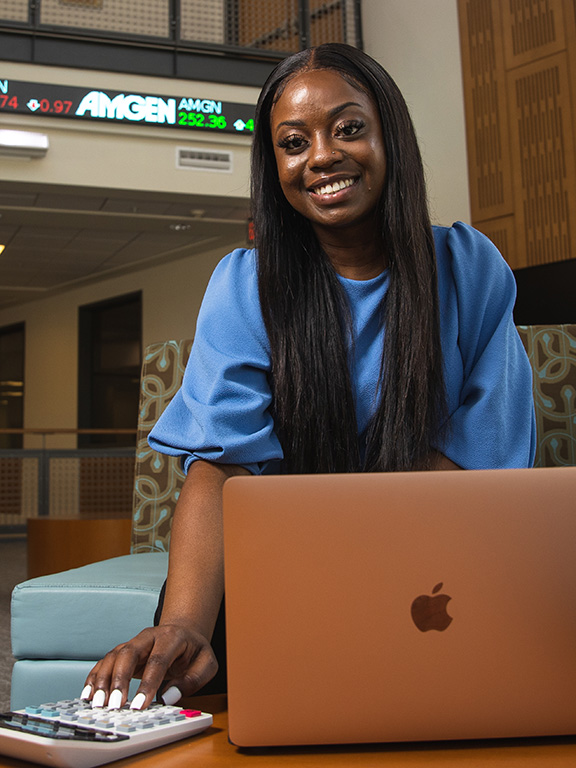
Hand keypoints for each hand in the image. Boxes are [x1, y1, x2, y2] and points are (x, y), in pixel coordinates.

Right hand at [80, 623, 217, 709]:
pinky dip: (95, 677)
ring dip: (103, 680)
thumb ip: (193, 679)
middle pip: (128, 653)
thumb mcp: (207, 663)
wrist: (184, 632)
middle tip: (115, 706)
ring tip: (98, 704)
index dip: (148, 683)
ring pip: (113, 656)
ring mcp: (133, 643)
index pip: (158, 660)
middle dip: (119, 680)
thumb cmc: (194, 651)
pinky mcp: (123, 651)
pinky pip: (105, 661)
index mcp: (171, 637)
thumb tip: (170, 696)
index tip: (141, 705)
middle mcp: (148, 637)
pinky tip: (88, 694)